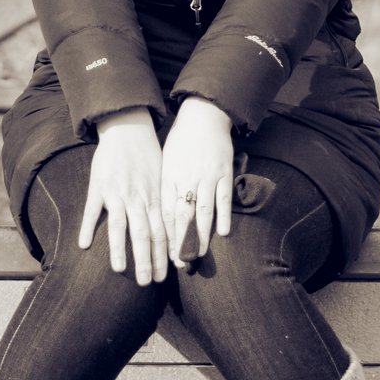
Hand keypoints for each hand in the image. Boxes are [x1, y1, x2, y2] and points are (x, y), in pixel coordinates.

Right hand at [80, 109, 170, 284]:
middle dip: (146, 260)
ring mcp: (116, 193)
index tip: (165, 276)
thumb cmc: (148, 157)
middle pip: (143, 234)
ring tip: (120, 270)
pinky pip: (91, 209)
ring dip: (120, 249)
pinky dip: (87, 227)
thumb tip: (174, 232)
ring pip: (119, 225)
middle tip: (148, 282)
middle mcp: (137, 198)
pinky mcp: (98, 186)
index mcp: (154, 198)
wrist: (127, 129)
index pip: (161, 232)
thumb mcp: (161, 179)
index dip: (163, 256)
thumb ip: (163, 205)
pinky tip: (83, 245)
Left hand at [161, 98, 234, 270]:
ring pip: (203, 210)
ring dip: (201, 234)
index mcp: (169, 177)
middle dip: (180, 241)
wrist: (203, 116)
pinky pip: (223, 198)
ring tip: (199, 254)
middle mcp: (186, 178)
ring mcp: (207, 176)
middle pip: (182, 216)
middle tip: (179, 263)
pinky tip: (223, 233)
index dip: (165, 235)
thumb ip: (162, 187)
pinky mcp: (224, 172)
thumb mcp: (164, 162)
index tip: (163, 255)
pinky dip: (223, 216)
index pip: (165, 211)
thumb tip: (154, 214)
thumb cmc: (180, 142)